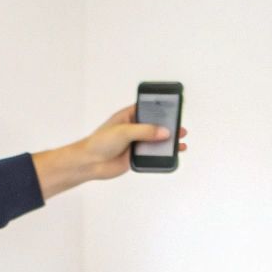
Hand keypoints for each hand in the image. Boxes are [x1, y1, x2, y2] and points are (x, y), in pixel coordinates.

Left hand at [32, 105, 189, 198]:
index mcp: (129, 116)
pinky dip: (162, 154)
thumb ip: (146, 131)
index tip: (173, 108)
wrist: (91, 163)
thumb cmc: (100, 142)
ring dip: (168, 142)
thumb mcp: (124, 131)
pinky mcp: (136, 156)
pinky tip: (171, 154)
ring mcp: (136, 142)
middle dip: (168, 127)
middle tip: (180, 128)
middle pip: (155, 126)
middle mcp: (134, 128)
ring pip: (156, 141)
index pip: (148, 109)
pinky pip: (152, 154)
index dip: (160, 108)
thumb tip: (164, 132)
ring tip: (181, 142)